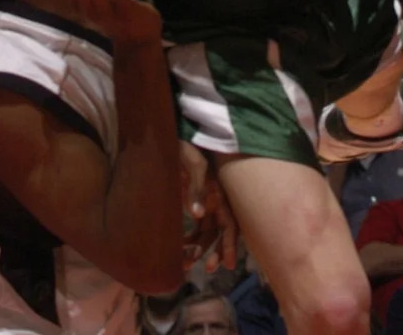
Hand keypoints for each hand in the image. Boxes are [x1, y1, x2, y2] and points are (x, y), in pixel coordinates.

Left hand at [179, 141, 237, 273]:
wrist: (172, 133)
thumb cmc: (187, 145)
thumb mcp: (194, 163)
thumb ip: (196, 188)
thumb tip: (197, 215)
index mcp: (220, 191)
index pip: (230, 222)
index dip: (229, 243)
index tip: (228, 265)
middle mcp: (215, 198)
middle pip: (219, 230)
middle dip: (214, 251)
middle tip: (206, 269)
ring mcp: (203, 199)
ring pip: (206, 230)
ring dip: (199, 247)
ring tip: (187, 264)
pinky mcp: (191, 198)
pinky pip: (195, 224)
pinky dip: (189, 237)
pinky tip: (180, 247)